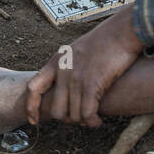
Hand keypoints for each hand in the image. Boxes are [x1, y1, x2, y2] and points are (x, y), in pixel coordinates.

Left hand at [26, 8, 143, 126]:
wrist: (122, 31)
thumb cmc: (106, 41)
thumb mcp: (78, 50)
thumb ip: (68, 66)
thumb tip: (67, 85)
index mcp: (56, 61)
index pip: (33, 88)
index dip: (31, 107)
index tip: (33, 121)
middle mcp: (63, 71)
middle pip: (56, 111)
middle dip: (68, 119)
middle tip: (80, 118)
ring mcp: (76, 78)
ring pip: (73, 116)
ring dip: (82, 122)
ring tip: (92, 119)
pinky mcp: (92, 84)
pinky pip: (87, 114)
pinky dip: (92, 121)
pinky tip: (98, 120)